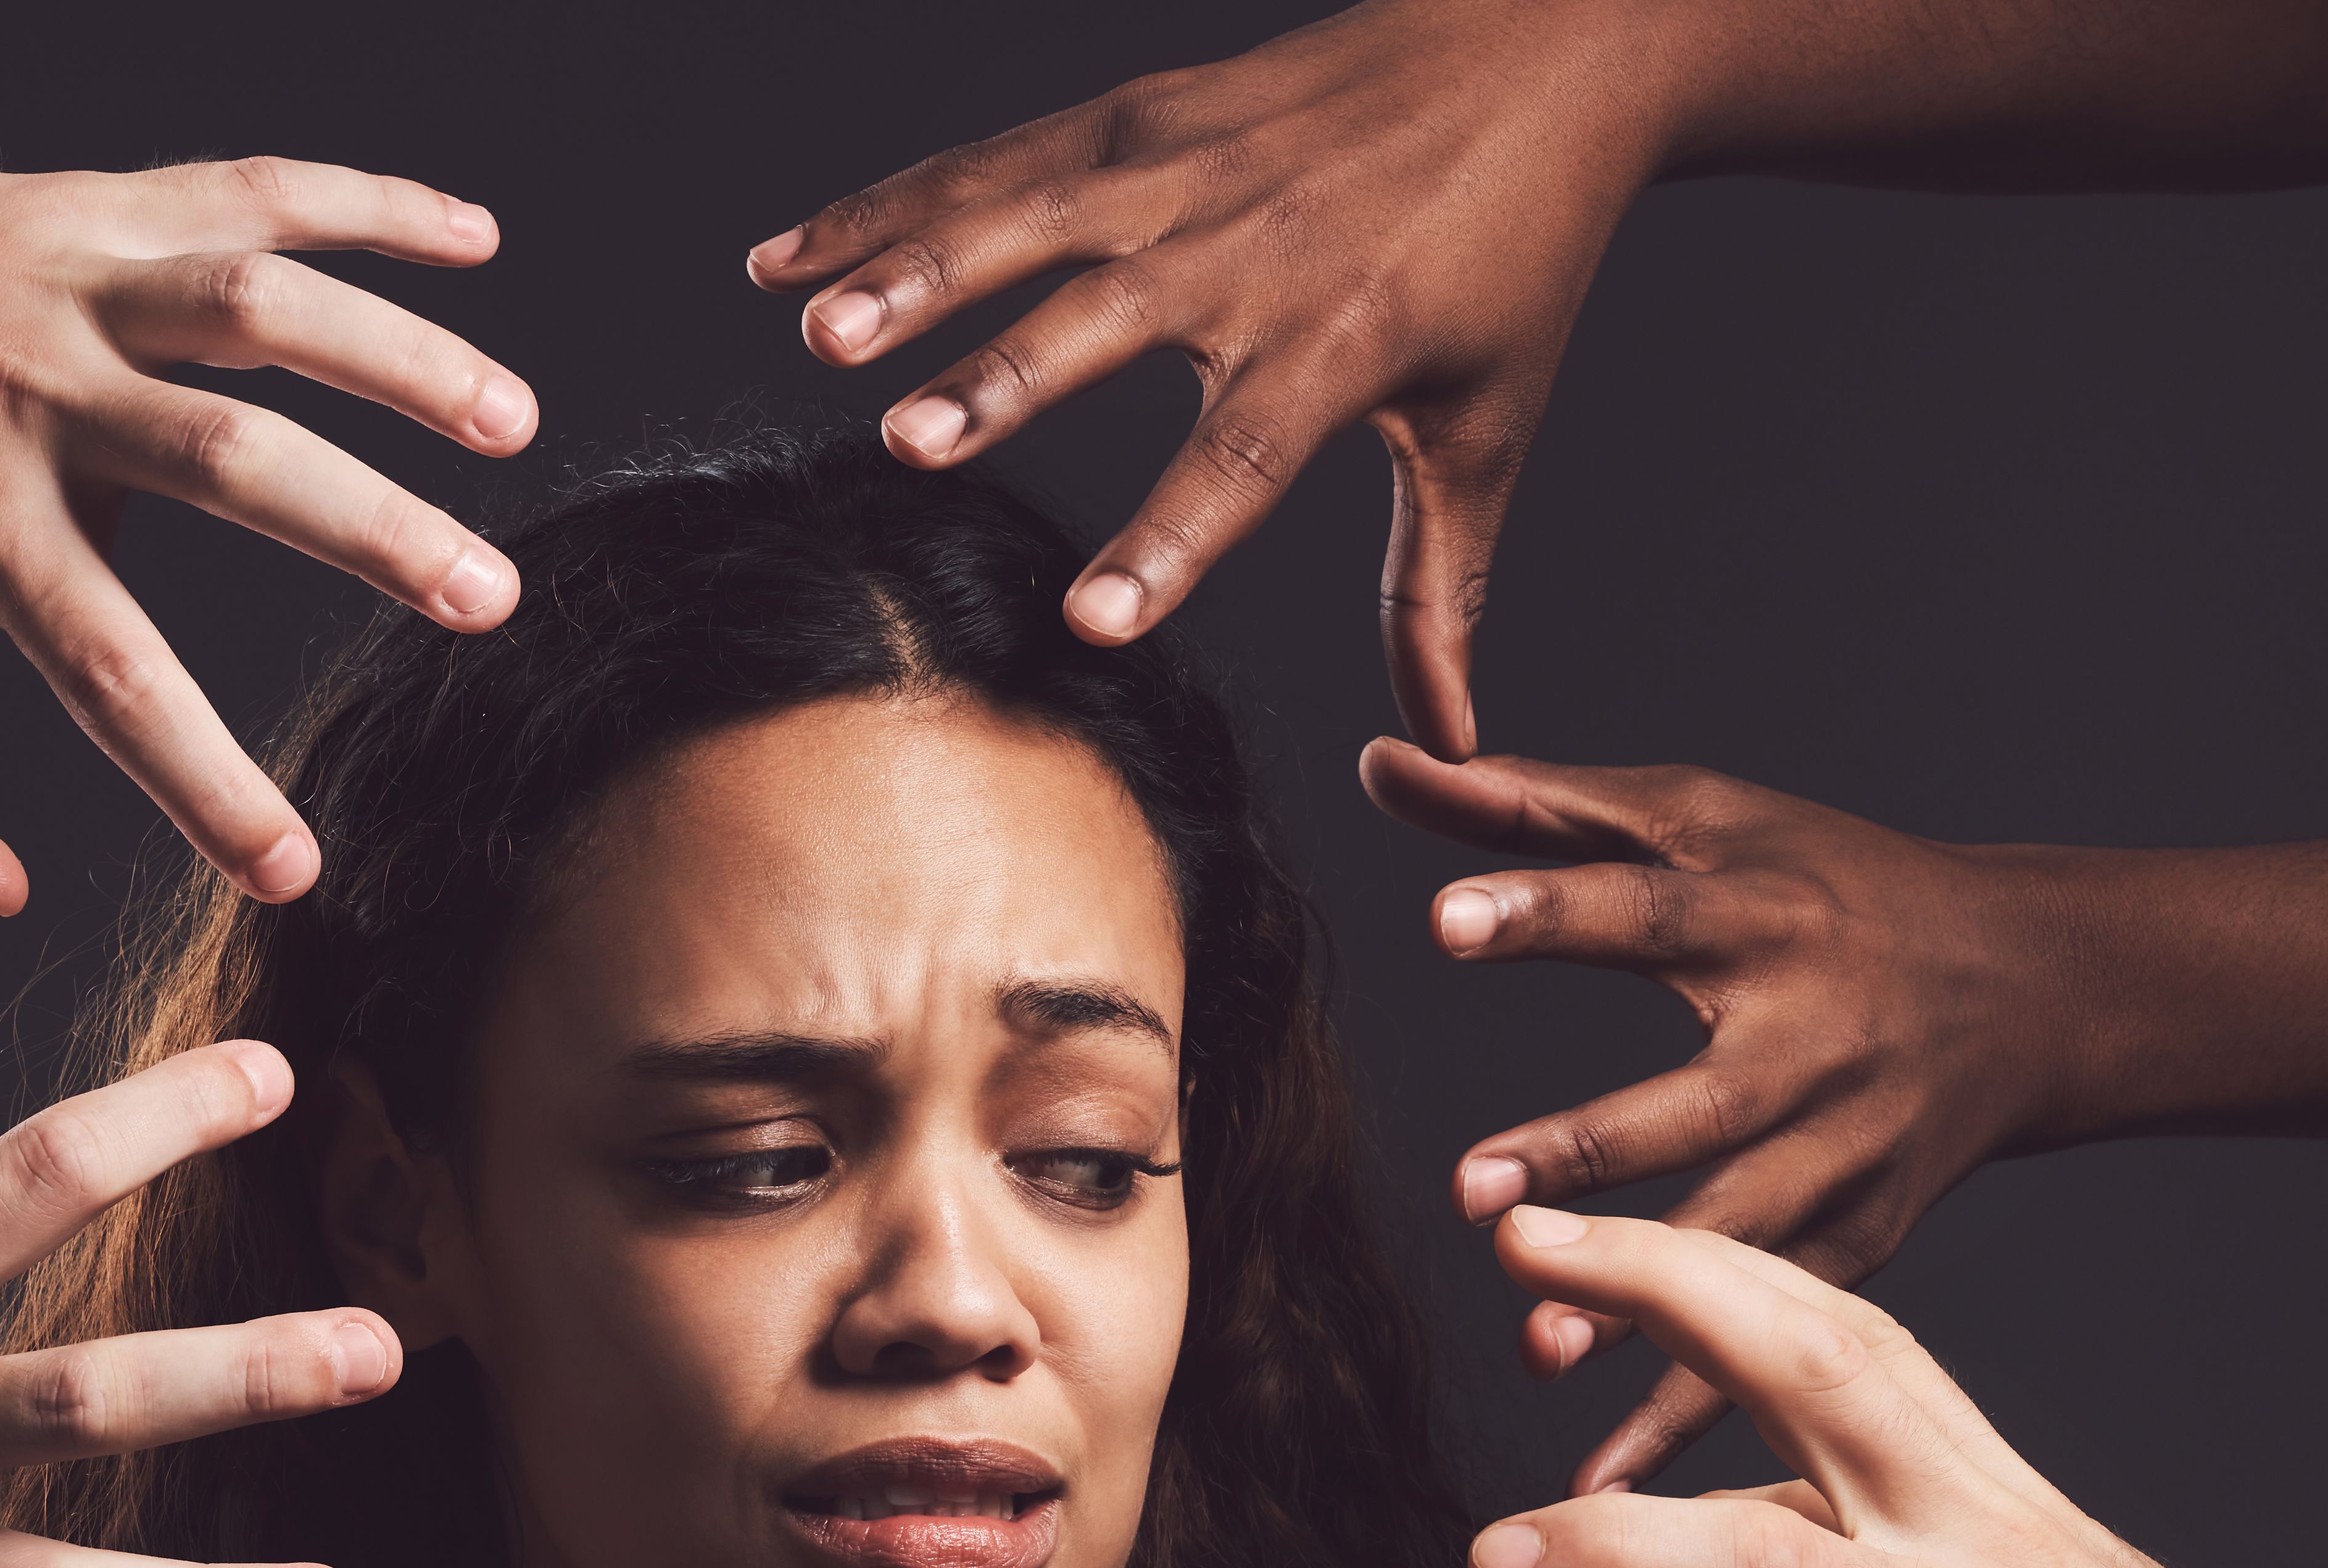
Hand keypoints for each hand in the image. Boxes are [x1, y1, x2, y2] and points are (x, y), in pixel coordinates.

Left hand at [0, 97, 533, 908]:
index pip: (108, 674)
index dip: (204, 781)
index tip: (297, 870)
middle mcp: (28, 390)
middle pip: (232, 461)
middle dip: (374, 531)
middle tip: (490, 603)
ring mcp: (65, 280)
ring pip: (262, 305)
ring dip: (402, 359)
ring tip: (515, 425)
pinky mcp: (87, 202)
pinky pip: (250, 189)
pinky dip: (371, 204)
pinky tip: (477, 240)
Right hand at [748, 1, 1676, 752]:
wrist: (1540, 50)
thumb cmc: (1514, 255)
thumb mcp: (1488, 426)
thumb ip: (1441, 588)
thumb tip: (1452, 740)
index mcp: (1344, 336)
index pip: (1242, 456)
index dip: (1168, 539)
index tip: (1093, 620)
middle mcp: (1252, 246)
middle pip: (1107, 323)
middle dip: (1002, 379)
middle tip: (909, 441)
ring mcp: (1183, 166)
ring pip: (1024, 219)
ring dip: (912, 272)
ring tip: (818, 332)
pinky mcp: (1135, 115)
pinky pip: (988, 163)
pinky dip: (882, 207)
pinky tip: (787, 259)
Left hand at [1369, 742, 2082, 1488]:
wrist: (2029, 985)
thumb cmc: (1827, 883)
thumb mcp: (1703, 819)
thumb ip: (1536, 806)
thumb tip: (1382, 757)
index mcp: (1764, 914)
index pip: (1642, 907)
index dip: (1546, 909)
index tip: (1443, 921)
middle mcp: (1814, 1036)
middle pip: (1697, 1096)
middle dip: (1591, 1146)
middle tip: (1473, 1190)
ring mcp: (1849, 1146)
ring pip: (1742, 1233)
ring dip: (1646, 1298)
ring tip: (1538, 1340)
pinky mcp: (1867, 1234)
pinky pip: (1775, 1330)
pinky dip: (1695, 1407)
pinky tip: (1603, 1477)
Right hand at [1461, 1206, 2327, 1567]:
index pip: (1758, 1562)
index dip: (1610, 1550)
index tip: (1489, 1567)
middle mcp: (1989, 1542)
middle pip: (1817, 1357)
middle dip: (1657, 1279)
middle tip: (1526, 1237)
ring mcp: (2013, 1498)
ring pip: (1856, 1330)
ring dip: (1714, 1264)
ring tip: (1587, 1237)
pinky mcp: (2019, 1491)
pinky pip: (1893, 1371)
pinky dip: (1784, 1324)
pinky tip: (1702, 1328)